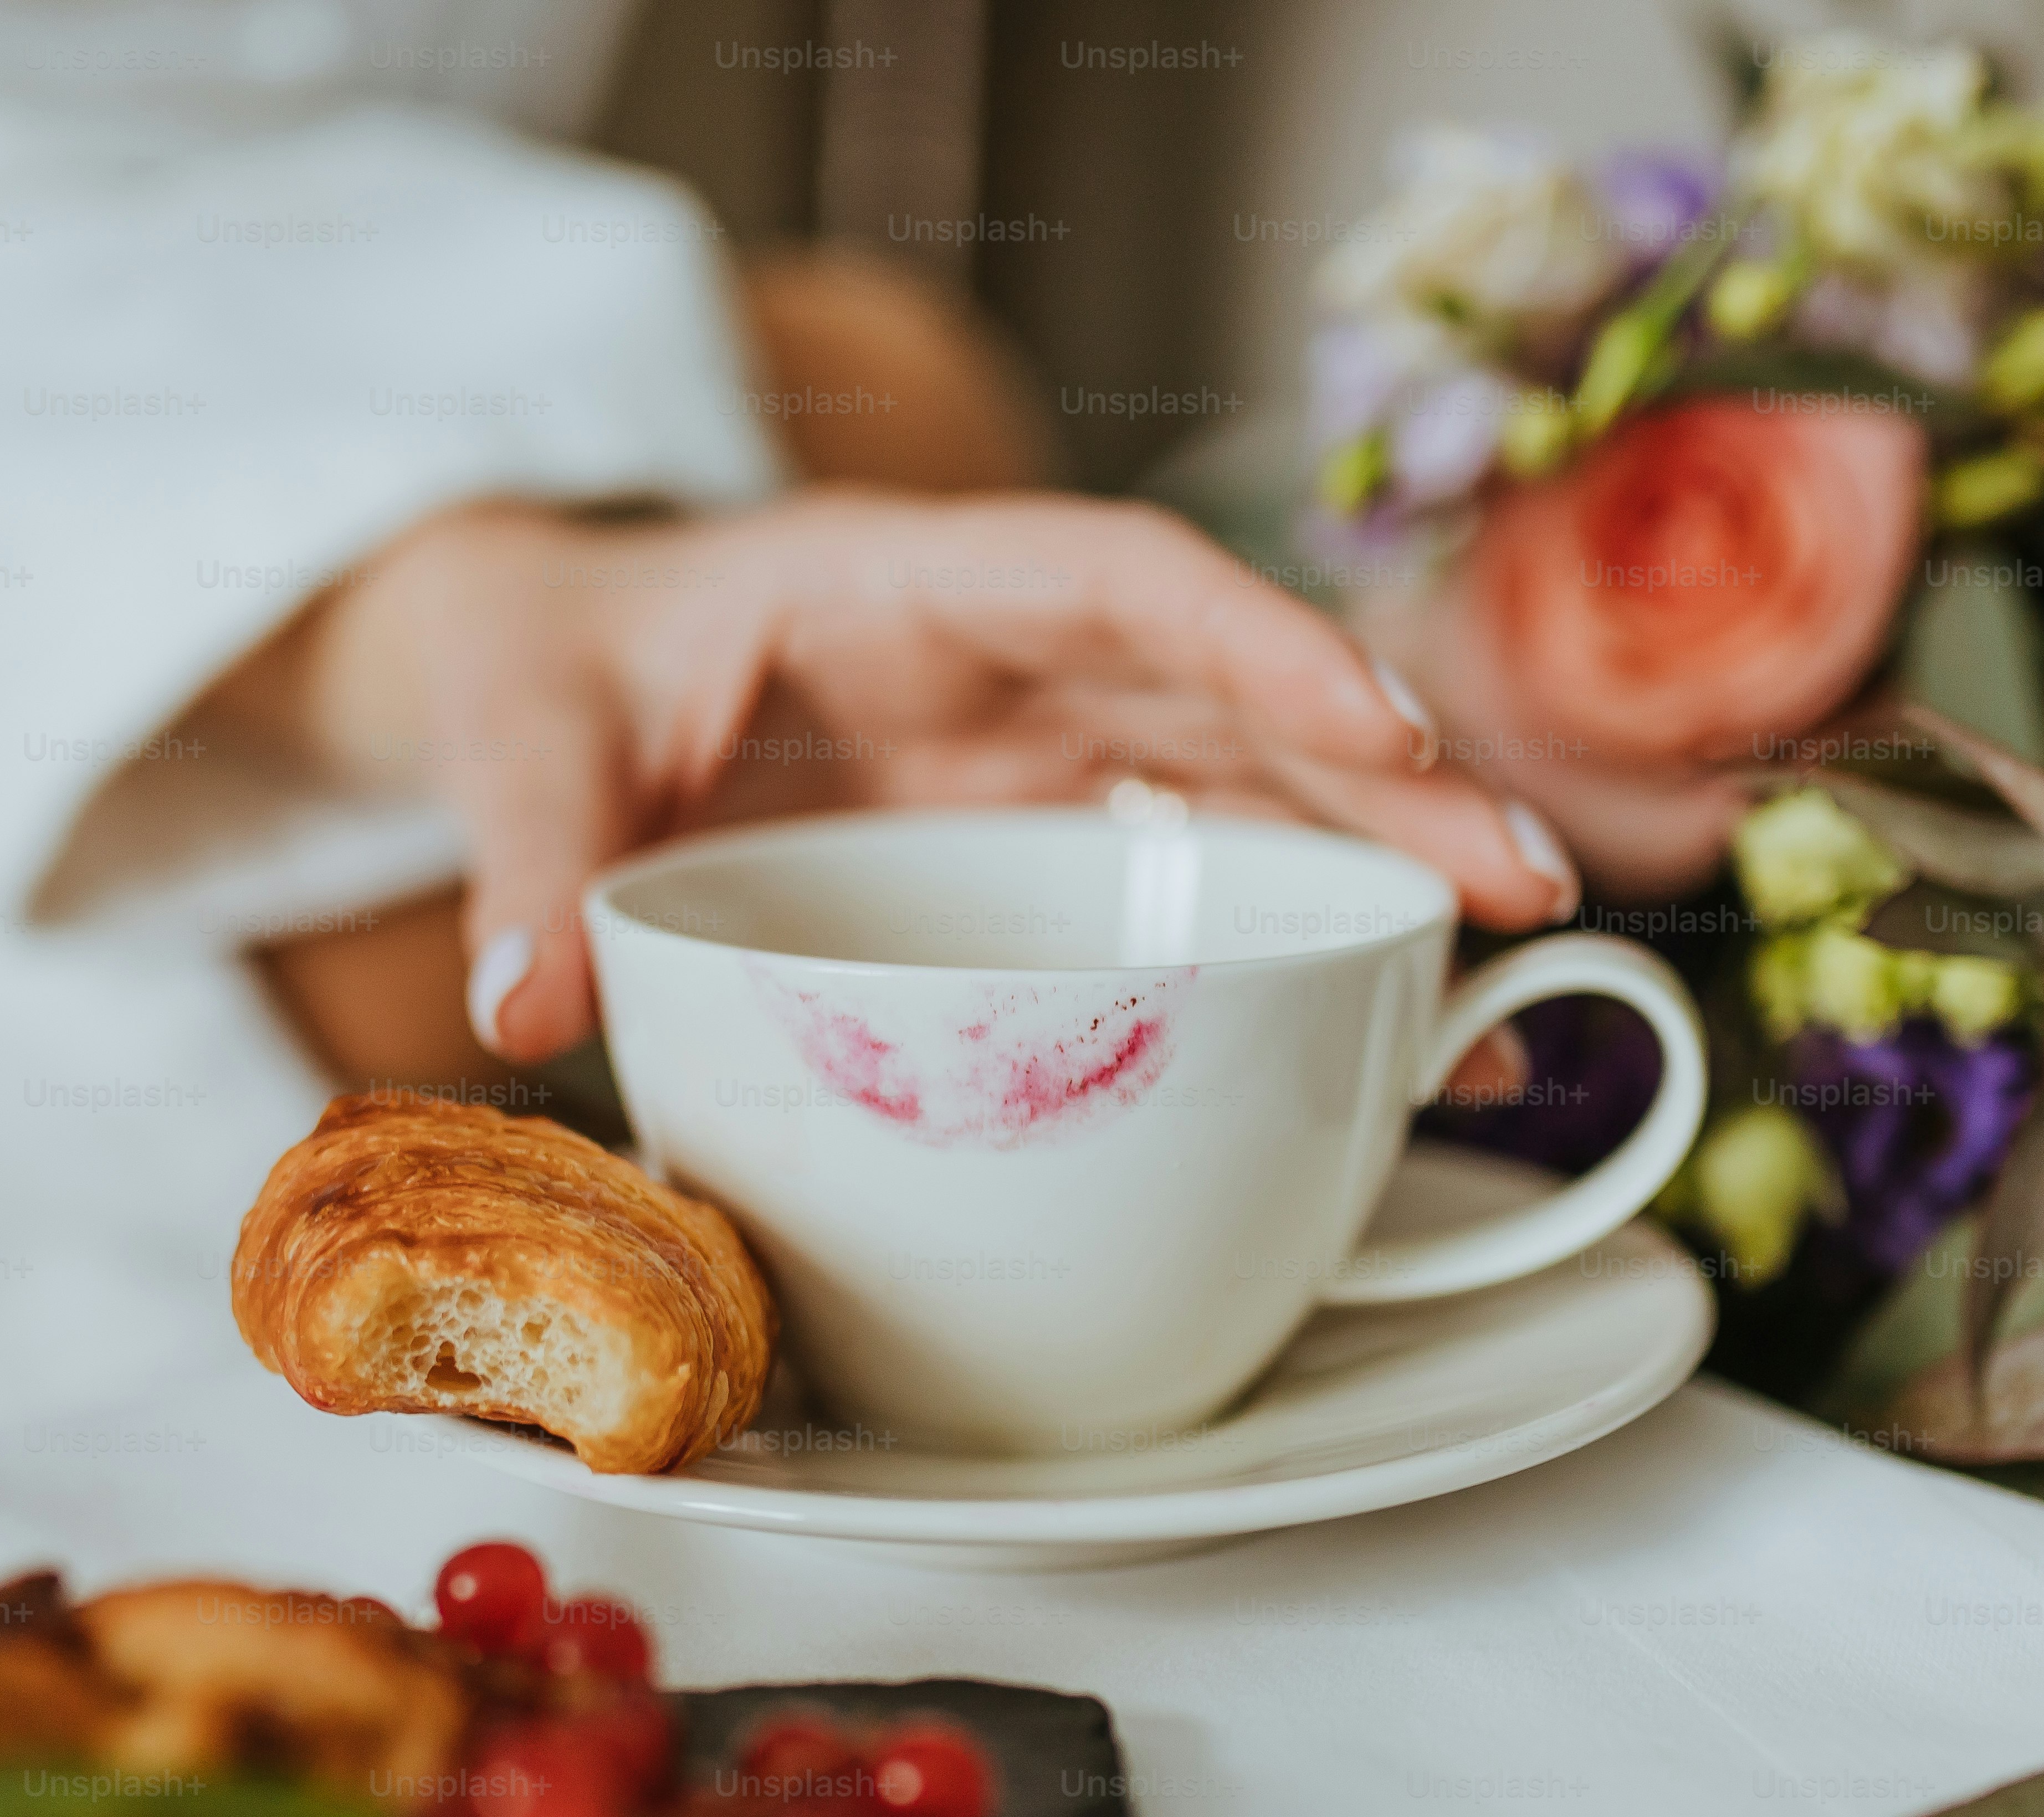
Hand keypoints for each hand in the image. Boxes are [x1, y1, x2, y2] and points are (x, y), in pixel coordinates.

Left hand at [264, 491, 1580, 1061]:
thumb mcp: (518, 738)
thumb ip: (528, 857)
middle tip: (1525, 875)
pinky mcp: (1039, 837)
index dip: (1256, 639)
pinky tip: (1390, 1009)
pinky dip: (1291, 926)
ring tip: (1517, 941)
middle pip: (1233, 689)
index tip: (1377, 721)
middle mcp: (1008, 656)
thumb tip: (522, 1007)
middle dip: (1388, 769)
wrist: (553, 676)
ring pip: (1246, 780)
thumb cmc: (552, 669)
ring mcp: (1039, 749)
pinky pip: (1188, 868)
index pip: (1118, 580)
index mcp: (908, 581)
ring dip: (1381, 850)